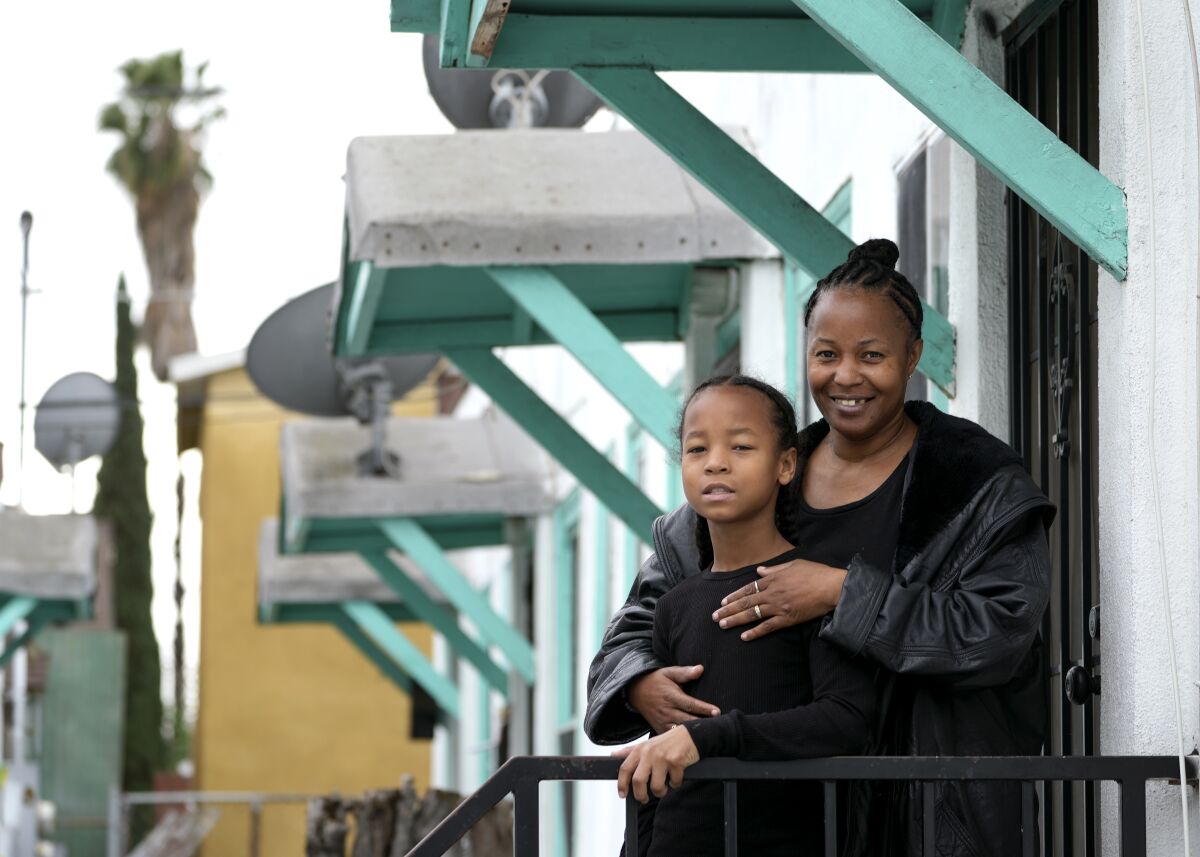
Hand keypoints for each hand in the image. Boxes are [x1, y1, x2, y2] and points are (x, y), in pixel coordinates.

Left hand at [613, 725, 700, 801]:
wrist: (691, 735)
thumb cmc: (668, 742)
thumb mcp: (647, 744)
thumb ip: (630, 751)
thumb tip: (613, 756)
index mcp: (640, 749)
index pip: (625, 768)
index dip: (622, 784)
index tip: (622, 794)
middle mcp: (649, 753)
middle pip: (638, 781)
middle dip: (640, 795)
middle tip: (645, 798)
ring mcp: (662, 757)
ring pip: (656, 786)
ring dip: (660, 792)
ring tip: (664, 788)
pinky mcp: (676, 762)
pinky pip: (673, 783)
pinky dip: (675, 784)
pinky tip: (676, 777)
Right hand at [627, 665, 719, 733]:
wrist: (635, 691)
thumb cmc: (656, 681)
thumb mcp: (669, 672)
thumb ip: (685, 672)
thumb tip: (700, 669)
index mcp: (670, 696)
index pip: (690, 704)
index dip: (704, 709)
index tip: (718, 712)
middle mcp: (666, 711)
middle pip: (687, 720)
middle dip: (703, 724)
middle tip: (718, 726)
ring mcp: (662, 722)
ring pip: (680, 732)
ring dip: (693, 734)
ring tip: (708, 735)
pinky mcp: (659, 729)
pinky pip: (672, 738)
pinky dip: (682, 741)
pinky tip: (694, 741)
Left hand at [711, 558, 847, 640]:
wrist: (832, 586)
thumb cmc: (815, 573)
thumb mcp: (793, 564)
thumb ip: (774, 569)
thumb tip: (759, 571)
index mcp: (773, 579)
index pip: (748, 588)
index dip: (734, 595)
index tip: (723, 601)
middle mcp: (772, 593)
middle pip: (746, 602)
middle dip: (728, 609)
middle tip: (715, 616)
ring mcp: (779, 607)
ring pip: (752, 614)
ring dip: (735, 620)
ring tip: (722, 625)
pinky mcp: (788, 619)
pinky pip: (768, 627)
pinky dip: (755, 632)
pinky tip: (744, 637)